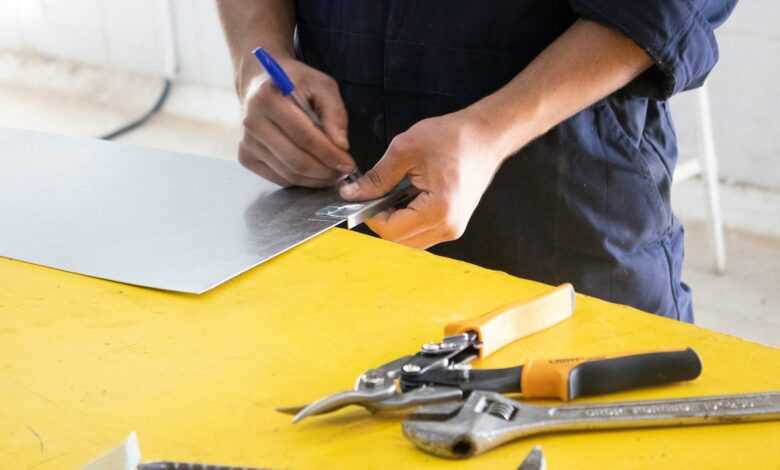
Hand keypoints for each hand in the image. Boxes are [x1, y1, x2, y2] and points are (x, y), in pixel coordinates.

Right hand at [238, 58, 355, 186]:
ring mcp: (247, 142)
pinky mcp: (245, 157)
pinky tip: (314, 172)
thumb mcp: (322, 85)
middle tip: (344, 172)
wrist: (260, 83)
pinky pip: (279, 178)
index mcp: (269, 98)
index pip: (305, 137)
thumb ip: (335, 112)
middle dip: (326, 171)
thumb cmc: (295, 82)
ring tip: (333, 173)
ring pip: (289, 174)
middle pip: (296, 160)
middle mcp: (252, 122)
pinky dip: (301, 180)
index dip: (330, 154)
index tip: (349, 163)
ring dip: (316, 179)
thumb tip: (341, 145)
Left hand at [339, 111, 509, 248]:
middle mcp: (448, 227)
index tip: (360, 197)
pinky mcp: (454, 225)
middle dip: (380, 220)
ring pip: (409, 241)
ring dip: (394, 223)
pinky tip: (406, 199)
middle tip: (373, 195)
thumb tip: (352, 194)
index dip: (370, 216)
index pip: (390, 230)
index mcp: (438, 210)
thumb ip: (376, 178)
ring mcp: (453, 229)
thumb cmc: (453, 137)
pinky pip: (421, 234)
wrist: (487, 136)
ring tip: (391, 195)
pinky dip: (407, 221)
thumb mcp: (405, 150)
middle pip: (398, 241)